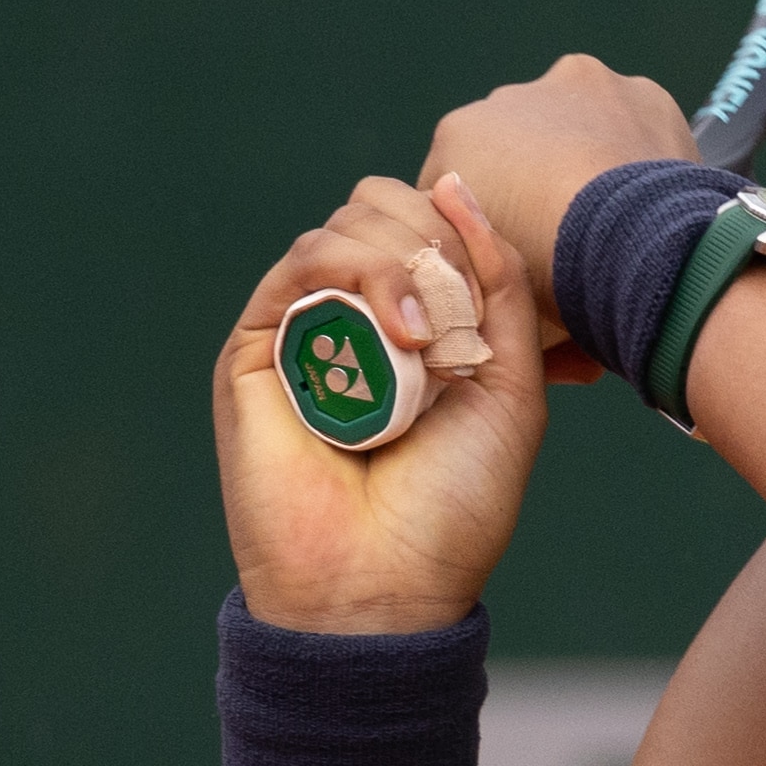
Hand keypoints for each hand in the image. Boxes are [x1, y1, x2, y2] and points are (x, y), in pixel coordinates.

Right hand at [214, 174, 550, 634]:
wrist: (388, 583)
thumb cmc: (456, 501)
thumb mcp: (510, 382)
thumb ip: (499, 283)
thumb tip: (454, 183)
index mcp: (412, 322)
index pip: (424, 220)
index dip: (462, 232)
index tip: (495, 291)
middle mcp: (353, 318)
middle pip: (379, 205)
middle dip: (433, 237)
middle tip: (461, 311)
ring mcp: (301, 329)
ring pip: (344, 226)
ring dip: (402, 259)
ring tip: (429, 337)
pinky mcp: (255, 347)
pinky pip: (302, 266)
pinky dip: (359, 275)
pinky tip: (400, 333)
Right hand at [416, 55, 696, 323]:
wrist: (636, 252)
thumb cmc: (552, 281)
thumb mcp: (487, 293)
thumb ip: (473, 272)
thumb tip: (479, 297)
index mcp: (456, 138)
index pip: (461, 184)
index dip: (486, 225)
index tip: (515, 259)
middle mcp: (508, 98)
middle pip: (517, 151)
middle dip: (535, 186)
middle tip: (567, 243)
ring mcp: (578, 85)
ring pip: (576, 131)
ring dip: (585, 164)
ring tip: (613, 223)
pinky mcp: (643, 93)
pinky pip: (635, 128)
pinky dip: (636, 156)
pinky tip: (649, 199)